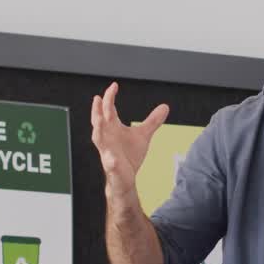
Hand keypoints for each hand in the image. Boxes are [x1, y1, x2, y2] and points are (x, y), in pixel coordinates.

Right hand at [90, 82, 168, 198]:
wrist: (125, 178)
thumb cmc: (129, 155)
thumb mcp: (143, 135)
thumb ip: (152, 121)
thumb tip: (165, 107)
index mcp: (113, 128)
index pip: (108, 110)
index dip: (110, 98)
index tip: (114, 86)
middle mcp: (107, 137)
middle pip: (99, 121)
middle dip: (98, 110)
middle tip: (100, 97)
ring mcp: (107, 151)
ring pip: (98, 139)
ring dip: (98, 130)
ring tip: (99, 121)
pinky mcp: (112, 167)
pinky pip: (110, 163)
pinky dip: (110, 161)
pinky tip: (113, 159)